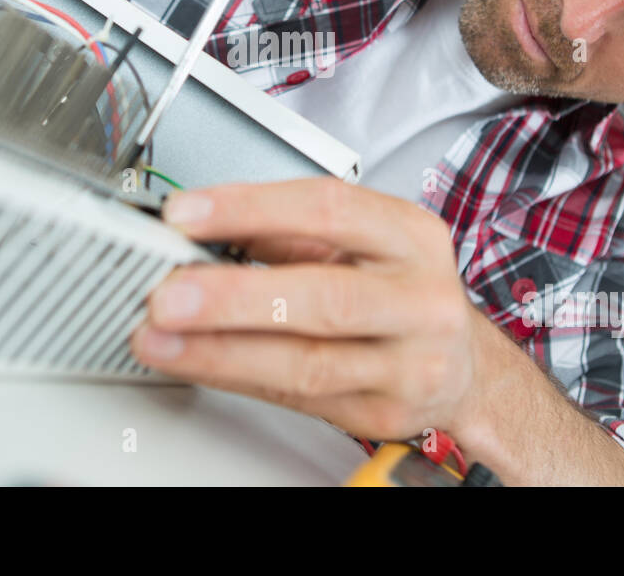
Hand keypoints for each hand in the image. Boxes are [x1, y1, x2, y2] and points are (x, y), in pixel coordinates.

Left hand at [130, 178, 489, 441]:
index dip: (251, 209)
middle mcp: (420, 300)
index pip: (328, 210)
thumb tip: (199, 228)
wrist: (463, 367)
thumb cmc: (400, 291)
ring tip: (161, 336)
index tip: (186, 215)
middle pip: (325, 297)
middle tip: (168, 294)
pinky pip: (297, 398)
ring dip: (221, 350)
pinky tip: (195, 361)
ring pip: (307, 362)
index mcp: (412, 237)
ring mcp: (409, 365)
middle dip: (235, 297)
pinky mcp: (383, 415)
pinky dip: (236, 377)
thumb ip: (285, 232)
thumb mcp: (361, 242)